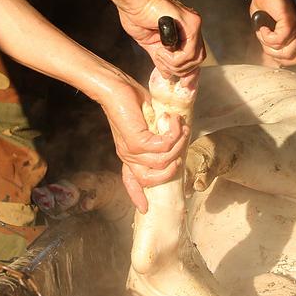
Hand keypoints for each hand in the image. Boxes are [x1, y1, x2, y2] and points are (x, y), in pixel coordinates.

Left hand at [90, 74, 188, 213]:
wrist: (114, 86)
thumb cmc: (130, 99)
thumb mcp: (146, 120)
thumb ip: (156, 131)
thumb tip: (173, 133)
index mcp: (128, 153)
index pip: (131, 181)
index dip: (138, 196)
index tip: (145, 209)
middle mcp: (128, 157)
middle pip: (153, 180)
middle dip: (173, 168)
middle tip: (182, 145)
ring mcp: (131, 152)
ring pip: (163, 163)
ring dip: (178, 143)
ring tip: (180, 126)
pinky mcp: (136, 143)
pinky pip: (164, 147)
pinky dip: (174, 132)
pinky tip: (172, 120)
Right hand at [117, 0, 205, 80]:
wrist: (133, 2)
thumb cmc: (138, 17)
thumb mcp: (151, 45)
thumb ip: (161, 59)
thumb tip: (167, 75)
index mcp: (185, 31)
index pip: (195, 57)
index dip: (189, 72)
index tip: (184, 84)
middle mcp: (193, 26)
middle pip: (197, 60)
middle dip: (180, 69)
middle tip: (163, 64)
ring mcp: (194, 24)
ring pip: (194, 58)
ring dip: (175, 64)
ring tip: (160, 55)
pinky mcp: (191, 23)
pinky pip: (189, 52)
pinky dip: (174, 58)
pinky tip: (162, 51)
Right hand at [249, 0, 295, 66]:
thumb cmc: (265, 7)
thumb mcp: (268, 31)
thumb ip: (273, 44)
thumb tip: (276, 61)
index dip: (283, 60)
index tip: (271, 55)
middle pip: (288, 57)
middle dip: (271, 52)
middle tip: (264, 37)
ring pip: (281, 50)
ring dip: (267, 42)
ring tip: (264, 29)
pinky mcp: (291, 24)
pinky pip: (277, 41)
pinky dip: (266, 35)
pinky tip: (264, 26)